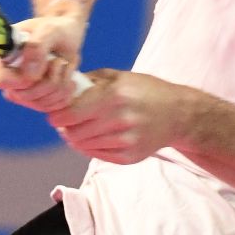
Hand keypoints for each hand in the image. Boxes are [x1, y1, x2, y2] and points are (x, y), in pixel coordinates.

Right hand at [0, 15, 87, 112]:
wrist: (68, 37)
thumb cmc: (55, 30)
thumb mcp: (49, 30)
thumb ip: (37, 46)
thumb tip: (29, 75)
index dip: (18, 78)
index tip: (41, 63)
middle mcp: (5, 77)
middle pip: (22, 94)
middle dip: (48, 79)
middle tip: (58, 60)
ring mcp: (19, 92)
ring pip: (39, 102)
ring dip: (60, 83)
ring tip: (63, 64)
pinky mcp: (35, 101)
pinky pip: (51, 107)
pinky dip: (65, 92)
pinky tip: (68, 78)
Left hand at [48, 69, 198, 164]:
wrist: (178, 114)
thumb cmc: (146, 90)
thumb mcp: (120, 76)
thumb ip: (89, 81)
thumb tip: (60, 90)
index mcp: (115, 95)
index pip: (70, 113)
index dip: (57, 114)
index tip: (55, 112)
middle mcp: (120, 119)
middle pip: (73, 132)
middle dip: (65, 126)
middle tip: (67, 120)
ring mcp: (126, 141)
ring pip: (82, 145)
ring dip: (76, 137)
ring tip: (83, 126)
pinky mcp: (129, 157)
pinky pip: (96, 155)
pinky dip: (89, 146)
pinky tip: (97, 135)